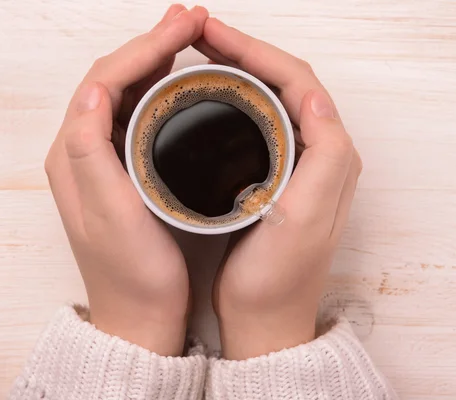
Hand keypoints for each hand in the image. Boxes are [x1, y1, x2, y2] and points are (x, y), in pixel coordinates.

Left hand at [44, 5, 207, 355]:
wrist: (140, 316)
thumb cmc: (132, 275)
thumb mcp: (111, 215)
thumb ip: (90, 151)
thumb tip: (93, 88)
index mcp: (73, 156)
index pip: (103, 82)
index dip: (144, 47)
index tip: (184, 27)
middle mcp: (79, 152)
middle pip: (112, 80)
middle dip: (151, 44)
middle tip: (191, 21)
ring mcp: (99, 161)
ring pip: (123, 93)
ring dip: (153, 61)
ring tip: (188, 39)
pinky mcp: (119, 172)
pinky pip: (134, 116)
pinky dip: (156, 89)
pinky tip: (179, 82)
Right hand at [194, 19, 362, 359]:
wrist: (263, 318)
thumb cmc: (278, 278)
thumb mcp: (305, 218)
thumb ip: (324, 157)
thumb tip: (313, 95)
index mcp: (328, 156)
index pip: (295, 81)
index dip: (254, 51)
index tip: (212, 37)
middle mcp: (315, 153)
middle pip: (281, 81)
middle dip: (242, 51)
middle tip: (199, 36)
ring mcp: (291, 164)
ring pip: (266, 98)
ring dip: (236, 70)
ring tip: (198, 57)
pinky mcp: (269, 176)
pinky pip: (254, 122)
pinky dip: (230, 100)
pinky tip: (204, 100)